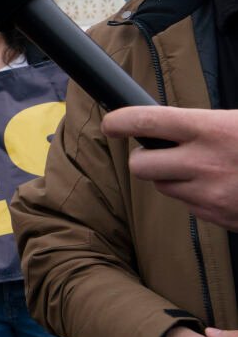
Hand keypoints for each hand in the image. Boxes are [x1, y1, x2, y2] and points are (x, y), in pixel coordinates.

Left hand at [104, 107, 237, 229]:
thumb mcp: (234, 122)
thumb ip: (198, 124)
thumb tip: (159, 126)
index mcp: (210, 129)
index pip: (146, 121)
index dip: (119, 122)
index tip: (110, 125)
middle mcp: (205, 163)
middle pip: (140, 165)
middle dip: (143, 158)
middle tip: (158, 153)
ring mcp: (210, 193)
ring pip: (163, 187)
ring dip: (172, 178)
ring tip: (201, 169)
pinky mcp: (217, 216)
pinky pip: (189, 205)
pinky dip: (196, 196)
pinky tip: (218, 186)